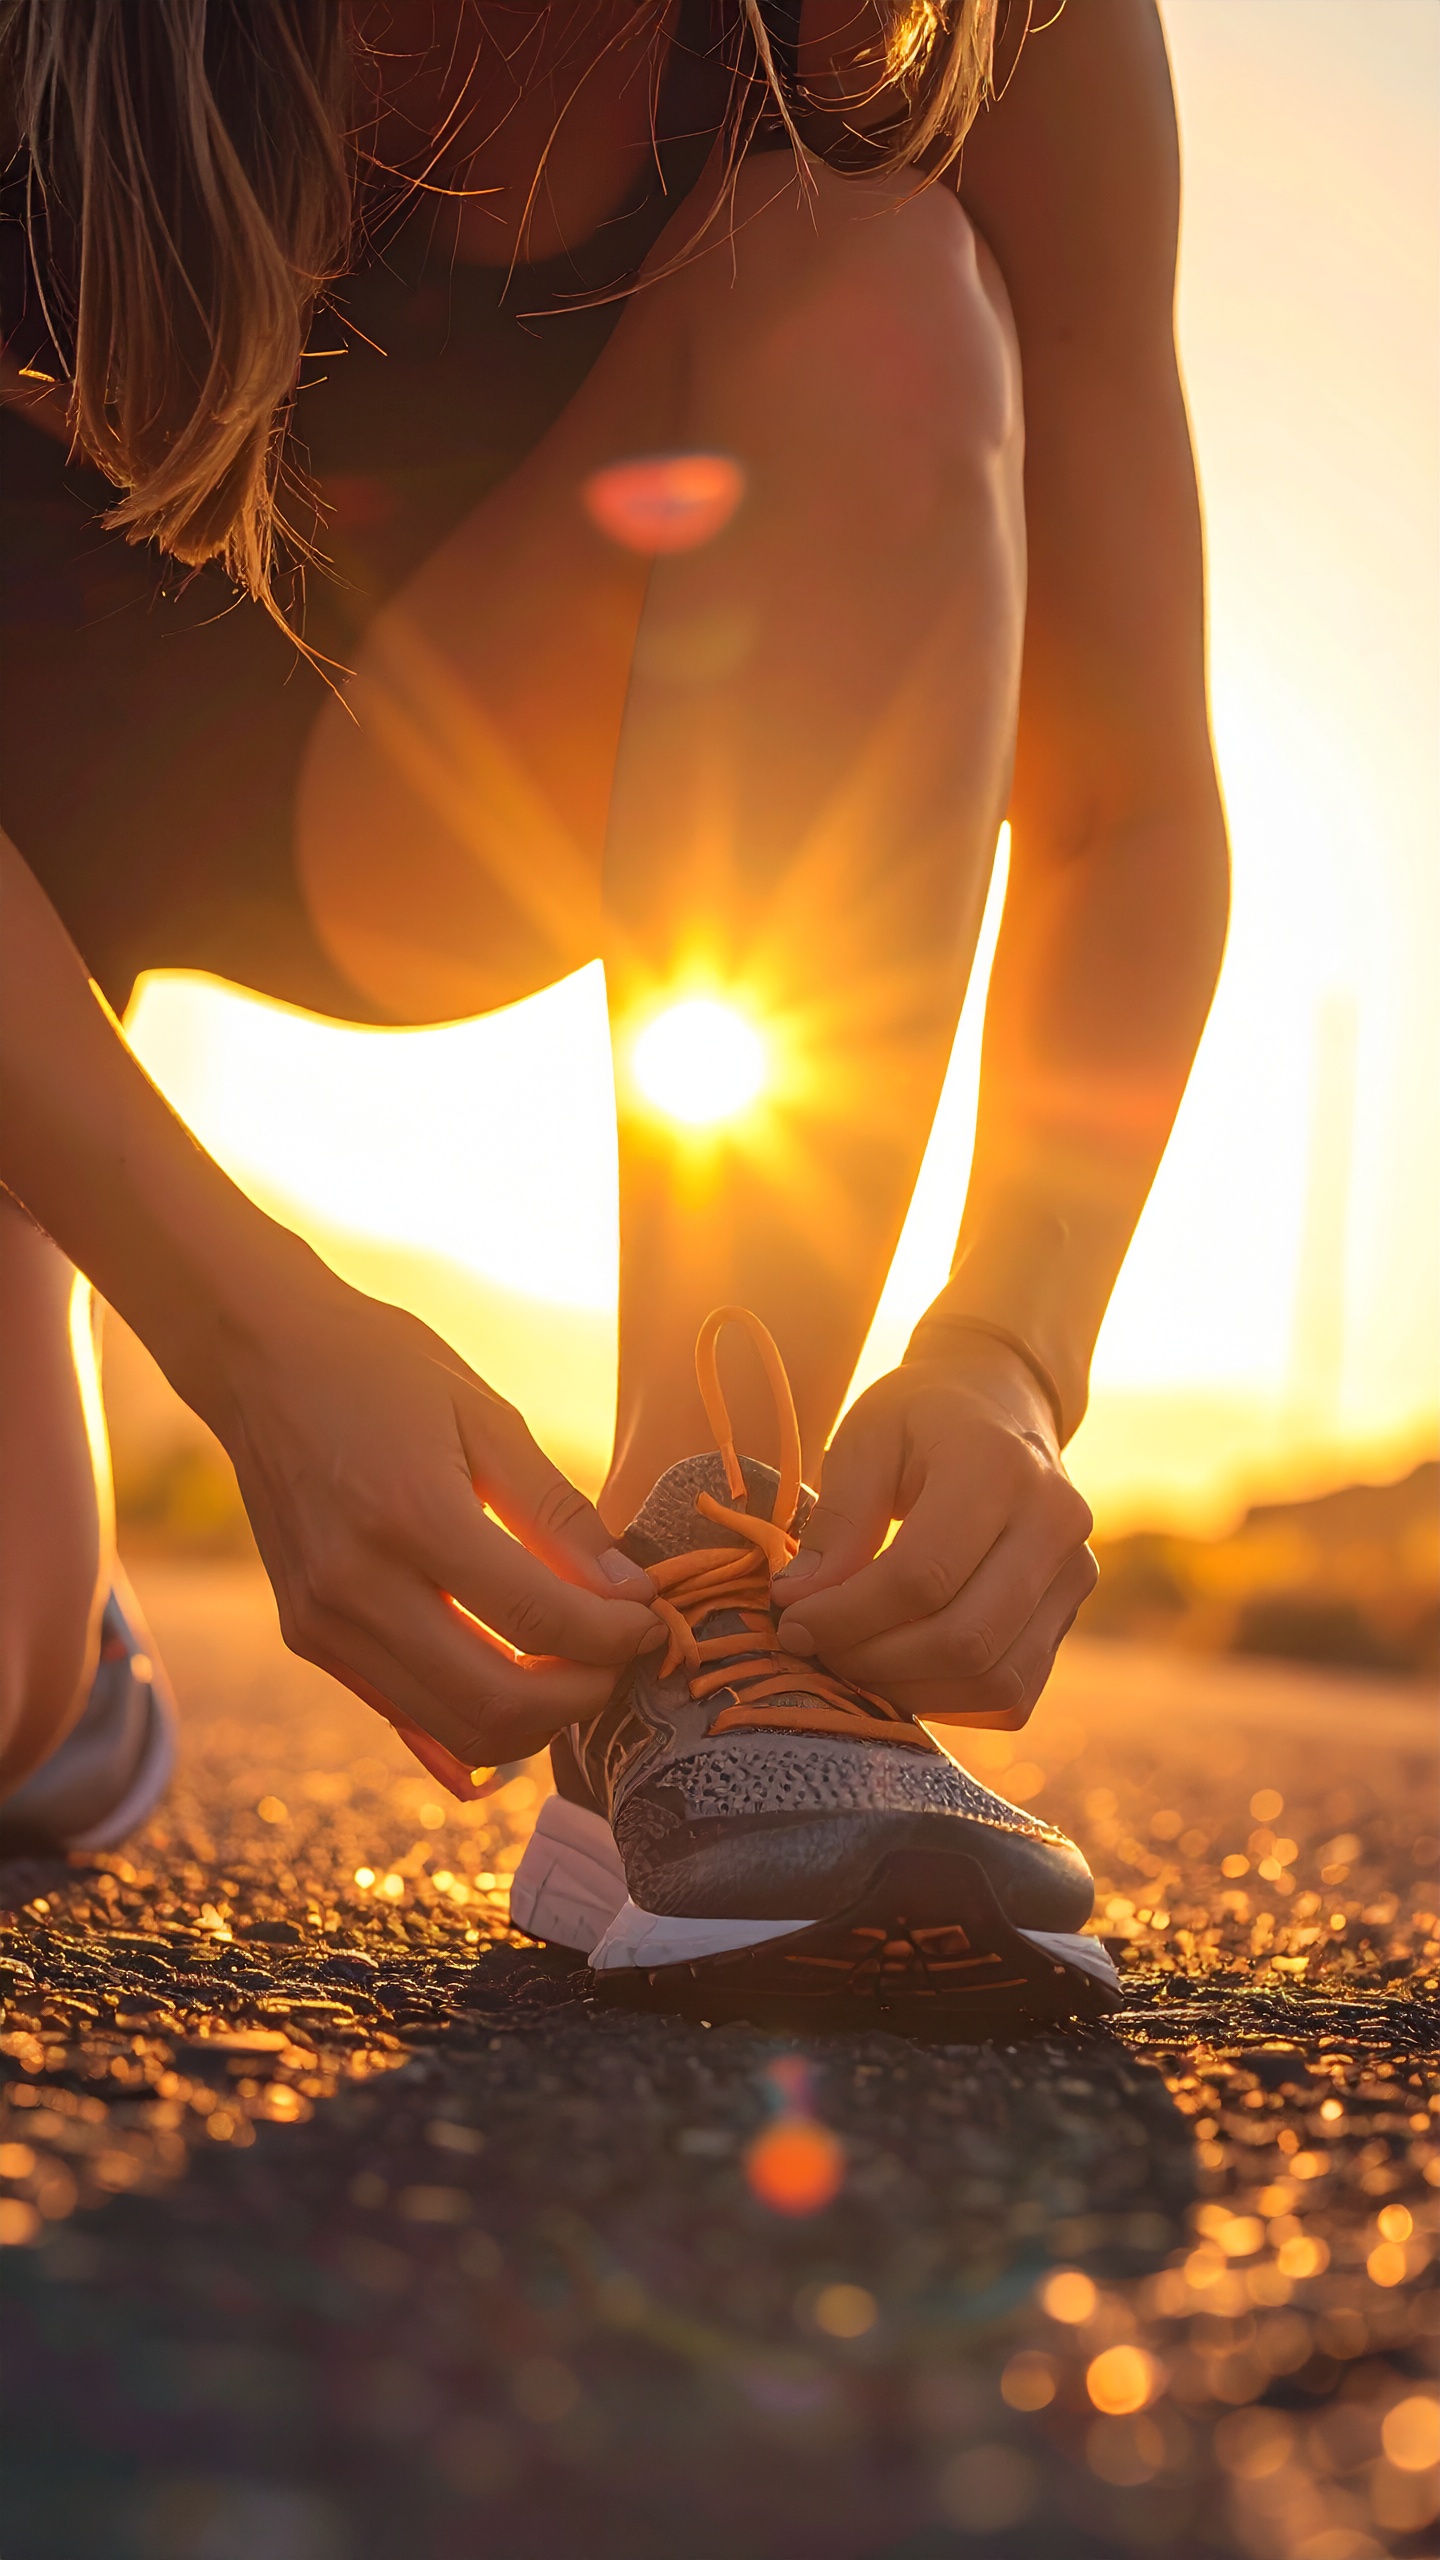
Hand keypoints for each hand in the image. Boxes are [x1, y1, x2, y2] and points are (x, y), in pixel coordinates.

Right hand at [205, 1261, 659, 1787]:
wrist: (259, 1360)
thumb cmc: (382, 1370)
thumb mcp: (487, 1417)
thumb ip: (558, 1514)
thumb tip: (631, 1593)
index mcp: (410, 1514)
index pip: (538, 1617)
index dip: (616, 1634)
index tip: (653, 1617)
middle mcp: (355, 1584)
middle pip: (496, 1702)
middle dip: (583, 1695)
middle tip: (623, 1655)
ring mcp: (322, 1622)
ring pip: (454, 1729)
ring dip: (535, 1720)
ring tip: (577, 1667)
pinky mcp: (307, 1637)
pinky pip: (405, 1715)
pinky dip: (472, 1721)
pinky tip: (519, 1691)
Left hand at [771, 1337, 1095, 1727]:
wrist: (1001, 1404)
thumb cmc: (921, 1417)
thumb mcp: (865, 1439)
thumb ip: (838, 1521)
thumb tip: (799, 1604)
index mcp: (998, 1464)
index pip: (922, 1576)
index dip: (847, 1615)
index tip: (792, 1620)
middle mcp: (1054, 1522)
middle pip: (965, 1640)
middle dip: (873, 1660)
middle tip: (815, 1646)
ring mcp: (1075, 1573)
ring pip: (995, 1680)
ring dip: (908, 1689)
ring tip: (851, 1659)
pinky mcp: (1069, 1613)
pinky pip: (1013, 1693)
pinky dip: (948, 1699)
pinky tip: (898, 1668)